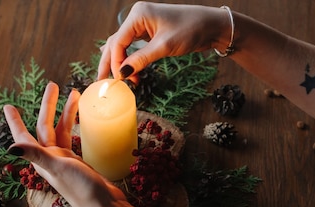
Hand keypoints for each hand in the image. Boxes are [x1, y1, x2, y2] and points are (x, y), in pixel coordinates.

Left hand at [3, 83, 127, 206]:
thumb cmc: (82, 190)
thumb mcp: (59, 169)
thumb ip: (37, 156)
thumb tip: (11, 147)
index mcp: (42, 161)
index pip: (24, 136)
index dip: (15, 122)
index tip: (8, 106)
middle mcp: (50, 160)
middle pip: (45, 127)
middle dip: (48, 106)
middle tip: (53, 85)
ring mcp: (65, 161)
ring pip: (62, 131)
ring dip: (66, 113)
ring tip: (75, 94)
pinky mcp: (79, 163)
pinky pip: (73, 138)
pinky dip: (75, 126)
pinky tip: (81, 119)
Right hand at [98, 2, 226, 82]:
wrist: (212, 26)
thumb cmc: (191, 29)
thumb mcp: (165, 46)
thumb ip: (142, 59)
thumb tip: (123, 73)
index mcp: (138, 14)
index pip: (118, 41)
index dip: (116, 62)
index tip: (119, 80)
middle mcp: (137, 17)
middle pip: (115, 43)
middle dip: (110, 63)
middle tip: (102, 82)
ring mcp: (143, 24)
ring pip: (123, 46)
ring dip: (121, 63)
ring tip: (118, 81)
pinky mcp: (150, 32)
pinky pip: (133, 47)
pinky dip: (130, 60)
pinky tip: (125, 70)